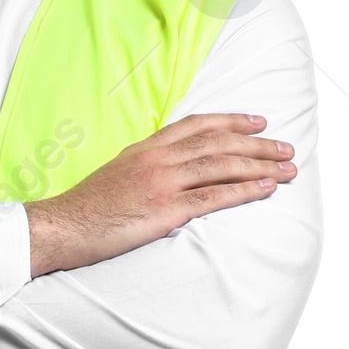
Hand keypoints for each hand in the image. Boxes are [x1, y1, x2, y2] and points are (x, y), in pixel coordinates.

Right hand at [24, 114, 294, 274]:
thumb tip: (171, 171)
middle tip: (286, 147)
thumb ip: (146, 166)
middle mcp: (158, 159)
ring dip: (260, 165)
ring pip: (222, 166)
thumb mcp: (117, 174)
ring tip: (287, 168)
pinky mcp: (165, 211)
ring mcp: (163, 183)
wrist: (61, 228)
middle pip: (218, 143)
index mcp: (146, 147)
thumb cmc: (86, 209)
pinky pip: (214, 197)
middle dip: (258, 144)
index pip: (197, 125)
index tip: (258, 121)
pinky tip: (265, 188)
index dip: (231, 121)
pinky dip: (244, 190)